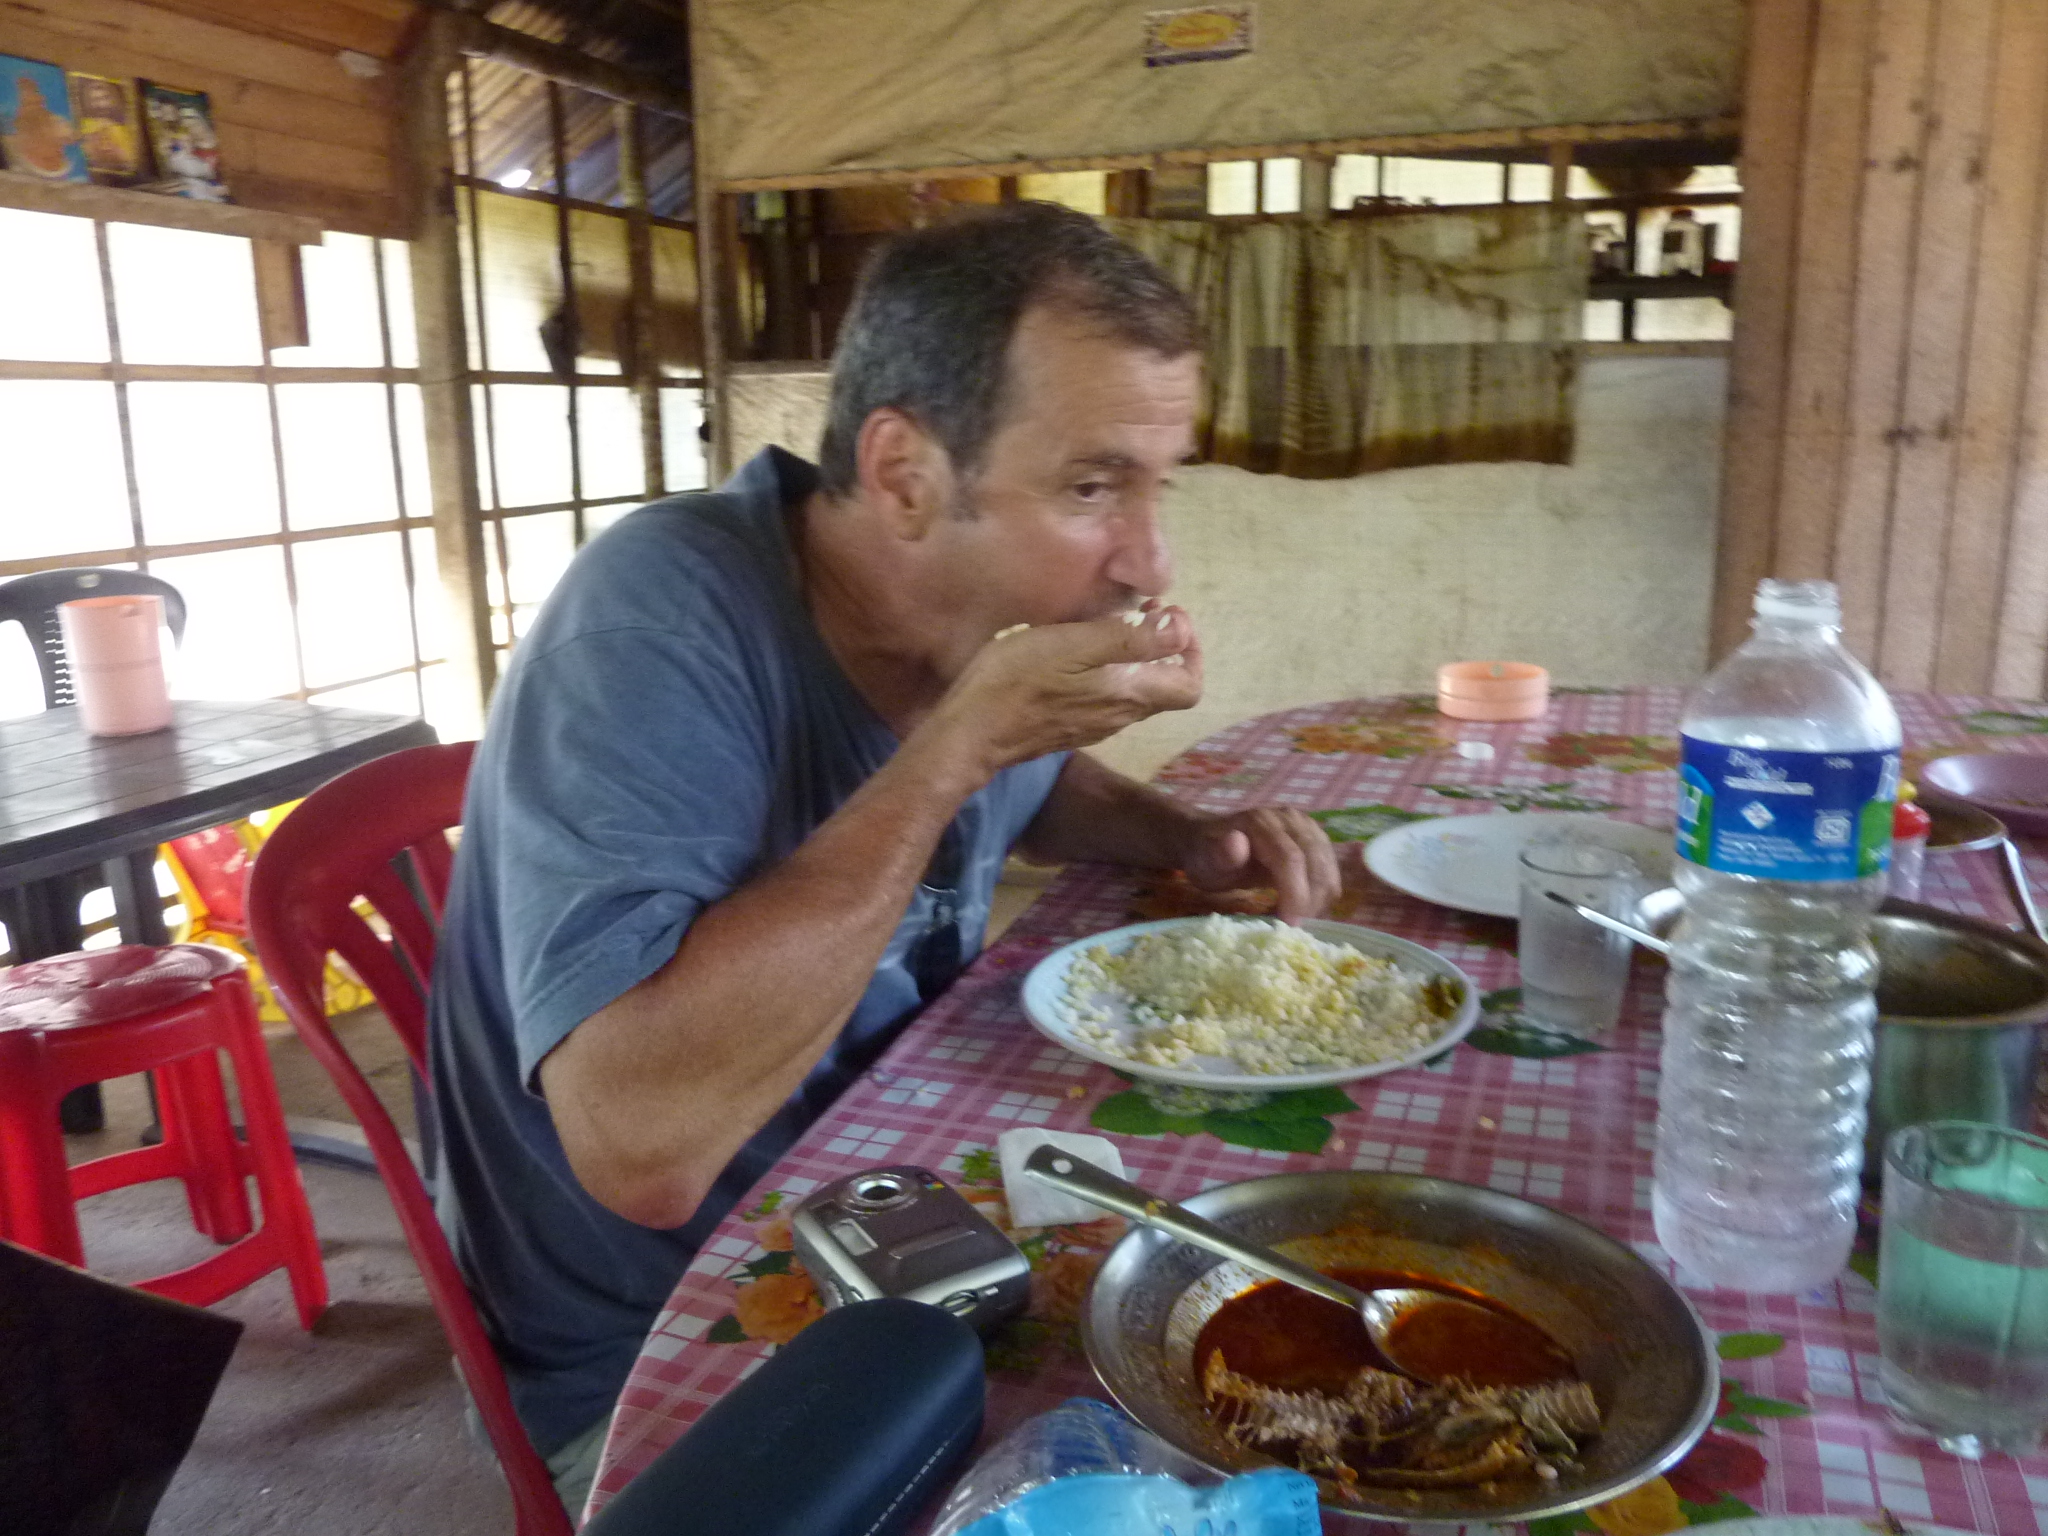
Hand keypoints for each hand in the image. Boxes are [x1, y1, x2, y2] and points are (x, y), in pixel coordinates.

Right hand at [919, 605, 1202, 779]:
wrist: (973, 731)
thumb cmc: (1019, 681)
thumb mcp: (1074, 645)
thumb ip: (1132, 639)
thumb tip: (1180, 630)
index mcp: (1130, 695)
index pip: (1190, 686)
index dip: (1191, 650)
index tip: (1168, 615)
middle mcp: (1121, 717)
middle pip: (1165, 688)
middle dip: (1163, 646)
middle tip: (1141, 610)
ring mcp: (1096, 726)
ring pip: (1136, 692)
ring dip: (1136, 657)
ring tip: (1110, 623)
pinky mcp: (1071, 727)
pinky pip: (1107, 698)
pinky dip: (1110, 671)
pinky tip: (1080, 651)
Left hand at [1180, 806, 1339, 924]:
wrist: (1210, 841)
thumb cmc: (1207, 855)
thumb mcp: (1205, 859)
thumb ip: (1220, 854)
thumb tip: (1236, 842)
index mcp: (1262, 822)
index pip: (1291, 858)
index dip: (1295, 893)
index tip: (1289, 924)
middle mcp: (1291, 819)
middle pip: (1316, 864)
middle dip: (1310, 901)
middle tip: (1294, 929)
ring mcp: (1307, 828)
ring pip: (1329, 870)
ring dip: (1319, 900)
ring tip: (1297, 920)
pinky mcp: (1317, 841)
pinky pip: (1330, 872)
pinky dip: (1322, 895)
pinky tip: (1303, 910)